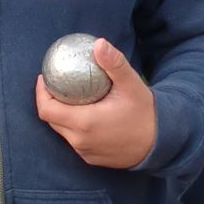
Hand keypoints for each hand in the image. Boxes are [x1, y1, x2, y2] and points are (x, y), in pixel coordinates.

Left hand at [35, 36, 157, 168]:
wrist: (162, 144)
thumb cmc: (146, 113)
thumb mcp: (131, 85)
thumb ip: (113, 64)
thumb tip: (99, 44)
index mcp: (84, 123)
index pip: (47, 110)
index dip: (41, 93)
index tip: (44, 78)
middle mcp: (80, 141)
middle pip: (52, 121)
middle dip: (49, 102)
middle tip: (56, 85)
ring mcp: (85, 152)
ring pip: (63, 132)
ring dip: (61, 116)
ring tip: (69, 98)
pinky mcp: (92, 159)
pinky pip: (75, 141)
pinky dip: (73, 128)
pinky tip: (83, 115)